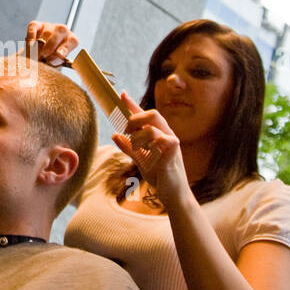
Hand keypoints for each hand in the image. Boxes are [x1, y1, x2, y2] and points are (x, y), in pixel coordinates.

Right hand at [25, 20, 77, 65]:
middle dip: (50, 46)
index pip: (72, 41)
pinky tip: (30, 46)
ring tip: (35, 56)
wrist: (39, 53)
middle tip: (44, 55)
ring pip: (46, 33)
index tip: (58, 56)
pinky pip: (33, 29)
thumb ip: (54, 61)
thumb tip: (48, 61)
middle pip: (59, 33)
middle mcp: (62, 30)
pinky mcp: (36, 25)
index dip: (65, 49)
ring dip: (39, 46)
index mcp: (71, 40)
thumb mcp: (55, 62)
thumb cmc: (50, 58)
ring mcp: (49, 26)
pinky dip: (31, 37)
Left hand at [111, 94, 189, 210]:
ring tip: (136, 148)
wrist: (173, 195)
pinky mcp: (174, 153)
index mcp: (159, 134)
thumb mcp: (140, 160)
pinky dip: (151, 144)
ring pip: (152, 128)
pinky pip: (163, 140)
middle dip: (135, 119)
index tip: (122, 94)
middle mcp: (167, 135)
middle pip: (152, 114)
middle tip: (127, 131)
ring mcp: (172, 143)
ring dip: (138, 137)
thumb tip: (115, 134)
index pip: (145, 115)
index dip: (133, 104)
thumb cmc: (160, 175)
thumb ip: (128, 148)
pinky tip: (148, 151)